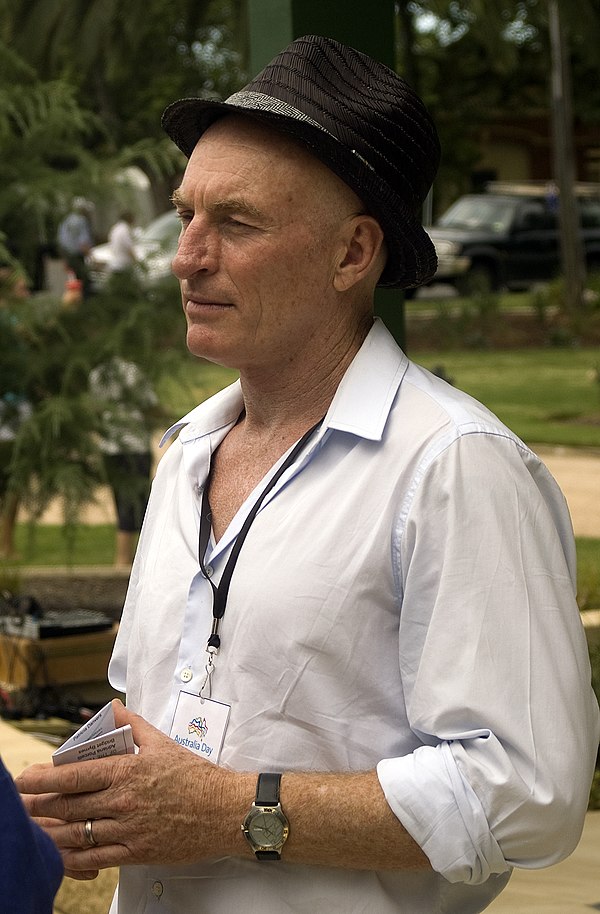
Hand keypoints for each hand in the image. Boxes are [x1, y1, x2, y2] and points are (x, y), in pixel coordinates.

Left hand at [16, 700, 248, 875]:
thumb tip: (113, 707)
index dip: (45, 778)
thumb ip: (133, 725)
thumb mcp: (163, 743)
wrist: (224, 811)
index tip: (27, 778)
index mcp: (127, 772)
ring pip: (78, 834)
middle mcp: (123, 802)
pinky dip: (76, 858)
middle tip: (25, 804)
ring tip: (38, 828)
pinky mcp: (137, 852)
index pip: (75, 775)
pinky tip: (64, 854)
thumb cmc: (196, 777)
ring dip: (52, 832)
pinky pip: (97, 858)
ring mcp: (129, 829)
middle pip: (70, 805)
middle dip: (41, 805)